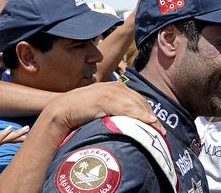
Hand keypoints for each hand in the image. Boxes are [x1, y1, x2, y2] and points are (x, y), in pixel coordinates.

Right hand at [44, 81, 164, 135]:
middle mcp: (115, 87)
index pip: (138, 100)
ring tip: (158, 131)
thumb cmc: (80, 113)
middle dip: (151, 117)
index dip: (148, 113)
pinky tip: (149, 122)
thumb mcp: (101, 109)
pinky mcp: (103, 99)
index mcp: (115, 87)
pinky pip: (126, 108)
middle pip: (140, 102)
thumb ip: (113, 110)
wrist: (60, 111)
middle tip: (161, 132)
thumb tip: (126, 124)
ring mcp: (109, 91)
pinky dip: (139, 115)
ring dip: (148, 118)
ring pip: (135, 105)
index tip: (157, 126)